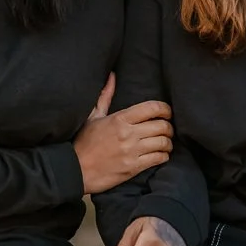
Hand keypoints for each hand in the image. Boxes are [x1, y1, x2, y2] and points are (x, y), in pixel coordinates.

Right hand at [74, 73, 173, 193]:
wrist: (76, 170)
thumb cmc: (84, 142)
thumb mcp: (93, 116)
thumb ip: (105, 96)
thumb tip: (112, 76)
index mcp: (120, 118)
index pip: (152, 108)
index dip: (165, 109)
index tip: (167, 112)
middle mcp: (128, 133)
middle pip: (162, 126)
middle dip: (169, 127)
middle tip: (167, 129)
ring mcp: (131, 151)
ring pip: (163, 143)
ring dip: (168, 143)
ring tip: (165, 143)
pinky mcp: (133, 167)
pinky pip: (158, 158)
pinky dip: (164, 156)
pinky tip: (160, 155)